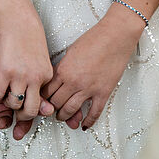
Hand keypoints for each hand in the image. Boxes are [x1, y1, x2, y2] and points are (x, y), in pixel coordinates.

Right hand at [0, 0, 53, 131]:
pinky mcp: (4, 71)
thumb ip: (40, 76)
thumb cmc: (28, 33)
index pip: (43, 102)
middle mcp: (35, 77)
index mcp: (46, 74)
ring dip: (8, 104)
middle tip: (17, 114)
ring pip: (14, 105)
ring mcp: (20, 75)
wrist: (17, 17)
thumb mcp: (41, 57)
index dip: (33, 105)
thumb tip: (38, 93)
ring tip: (6, 96)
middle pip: (31, 110)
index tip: (27, 104)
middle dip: (23, 116)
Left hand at [43, 10, 139, 130]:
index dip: (43, 98)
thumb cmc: (95, 39)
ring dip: (65, 117)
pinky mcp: (103, 92)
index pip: (46, 92)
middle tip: (52, 110)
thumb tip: (57, 80)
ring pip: (70, 111)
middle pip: (56, 103)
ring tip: (64, 117)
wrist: (115, 35)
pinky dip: (88, 121)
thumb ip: (62, 68)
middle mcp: (73, 82)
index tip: (43, 101)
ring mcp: (88, 89)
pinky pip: (94, 113)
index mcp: (63, 70)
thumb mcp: (70, 52)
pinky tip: (84, 124)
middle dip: (52, 109)